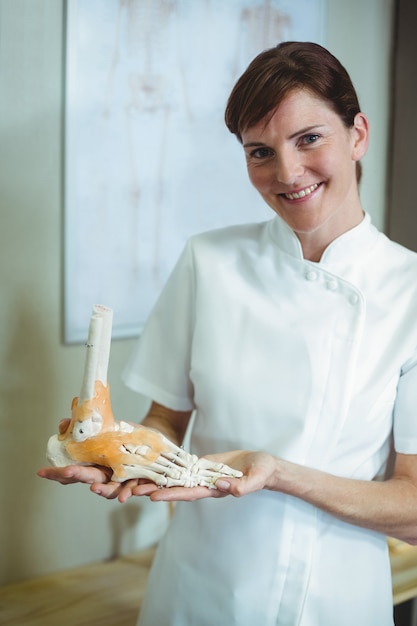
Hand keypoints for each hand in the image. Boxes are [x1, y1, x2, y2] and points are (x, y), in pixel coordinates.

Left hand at [134, 450, 277, 501]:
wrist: (263, 466)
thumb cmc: (262, 473)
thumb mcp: (256, 479)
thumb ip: (242, 486)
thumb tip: (223, 487)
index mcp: (215, 490)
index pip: (189, 494)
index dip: (171, 495)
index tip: (153, 497)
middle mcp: (204, 484)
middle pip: (176, 487)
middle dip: (156, 489)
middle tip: (132, 490)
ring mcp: (202, 475)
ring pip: (176, 477)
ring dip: (158, 478)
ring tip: (136, 477)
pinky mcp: (203, 465)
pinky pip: (184, 466)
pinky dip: (170, 465)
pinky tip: (155, 462)